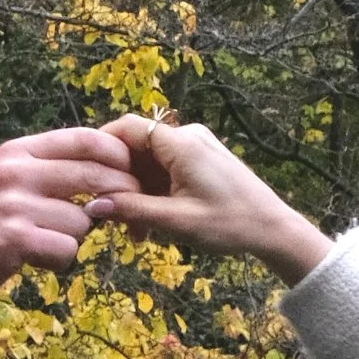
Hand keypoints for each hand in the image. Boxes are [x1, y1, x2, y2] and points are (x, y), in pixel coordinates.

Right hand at [0, 123, 139, 358]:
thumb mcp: (1, 184)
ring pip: (83, 221)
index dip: (119, 157)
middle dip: (117, 200)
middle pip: (96, 176)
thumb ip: (44, 173)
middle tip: (118, 219)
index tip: (130, 176)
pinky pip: (67, 249)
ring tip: (41, 245)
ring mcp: (14, 204)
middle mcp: (15, 171)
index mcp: (15, 151)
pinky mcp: (14, 239)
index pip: (86, 139)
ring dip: (73, 239)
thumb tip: (104, 172)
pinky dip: (59, 261)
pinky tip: (34, 261)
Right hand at [84, 119, 330, 283]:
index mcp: (182, 144)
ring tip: (136, 231)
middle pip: (137, 148)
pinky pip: (166, 170)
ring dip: (138, 193)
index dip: (101, 147)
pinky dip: (155, 192)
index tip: (85, 174)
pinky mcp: (202, 160)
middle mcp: (188, 137)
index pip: (128, 128)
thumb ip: (133, 211)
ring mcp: (196, 147)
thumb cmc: (231, 225)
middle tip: (113, 218)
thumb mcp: (177, 222)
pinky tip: (152, 222)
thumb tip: (94, 206)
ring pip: (150, 163)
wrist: (273, 230)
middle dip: (121, 181)